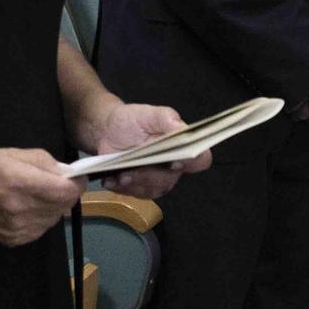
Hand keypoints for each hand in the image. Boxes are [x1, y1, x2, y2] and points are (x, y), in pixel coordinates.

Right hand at [0, 148, 85, 245]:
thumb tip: (66, 173)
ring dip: (54, 206)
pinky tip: (28, 208)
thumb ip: (43, 161)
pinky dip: (42, 218)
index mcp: (19, 182)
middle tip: (55, 184)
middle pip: (63, 205)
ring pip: (55, 218)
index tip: (74, 178)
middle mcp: (21, 208)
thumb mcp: (11, 153)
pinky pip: (42, 228)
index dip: (76, 183)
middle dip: (65, 194)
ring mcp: (19, 228)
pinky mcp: (16, 240)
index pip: (65, 191)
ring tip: (38, 195)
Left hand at [87, 103, 209, 199]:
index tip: (175, 161)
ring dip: (134, 183)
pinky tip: (110, 179)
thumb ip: (165, 118)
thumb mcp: (147, 114)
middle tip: (131, 170)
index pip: (200, 159)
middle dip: (150, 175)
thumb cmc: (132, 121)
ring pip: (151, 189)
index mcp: (182, 147)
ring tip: (119, 175)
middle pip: (169, 179)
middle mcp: (174, 168)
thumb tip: (181, 128)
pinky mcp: (141, 189)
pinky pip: (134, 194)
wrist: (108, 131)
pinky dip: (121, 187)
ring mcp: (158, 181)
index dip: (192, 162)